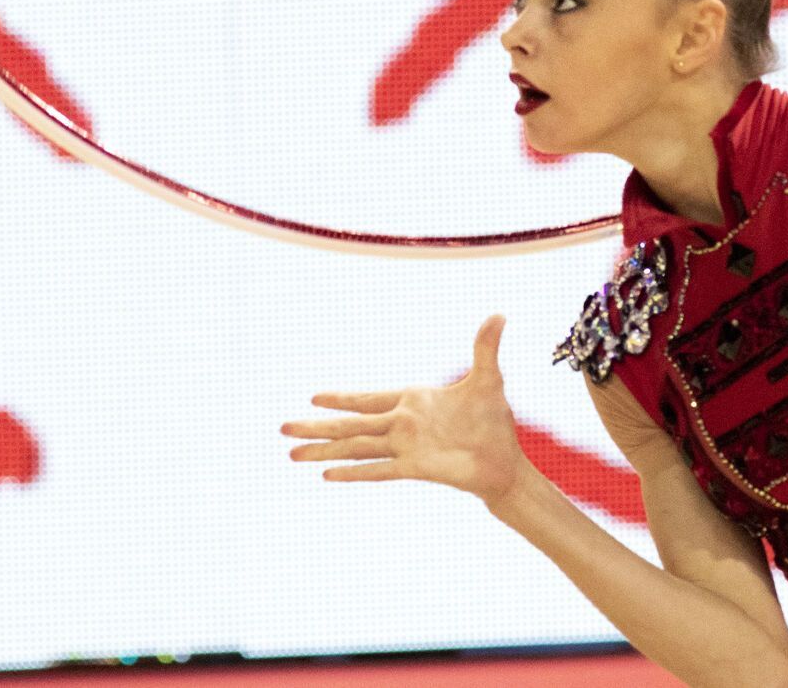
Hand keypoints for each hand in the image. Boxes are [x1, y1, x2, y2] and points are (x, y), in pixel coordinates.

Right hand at [279, 313, 525, 505]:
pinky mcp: (416, 468)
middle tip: (282, 427)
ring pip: (356, 446)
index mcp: (413, 402)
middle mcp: (402, 425)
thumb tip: (499, 313)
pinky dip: (353, 472)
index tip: (313, 398)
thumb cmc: (494, 422)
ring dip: (324, 449)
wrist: (505, 462)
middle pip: (352, 423)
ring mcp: (406, 447)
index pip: (369, 399)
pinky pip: (378, 469)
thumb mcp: (490, 379)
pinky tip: (326, 474)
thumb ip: (485, 347)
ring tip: (292, 453)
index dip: (342, 398)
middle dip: (317, 425)